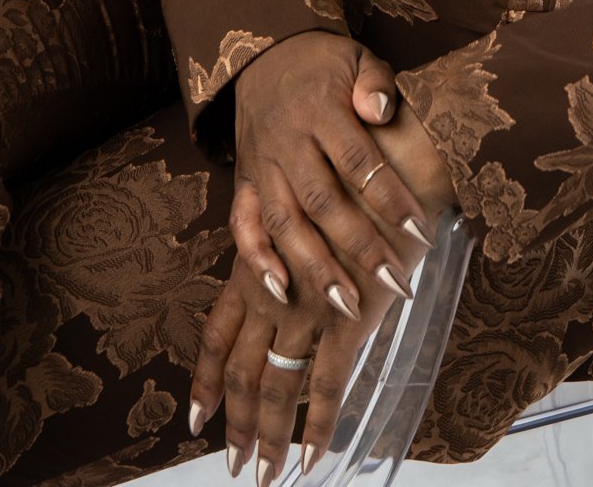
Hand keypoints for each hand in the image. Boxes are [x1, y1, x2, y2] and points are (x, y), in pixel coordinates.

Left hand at [192, 99, 455, 478]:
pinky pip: (327, 377)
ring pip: (278, 384)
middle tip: (238, 469)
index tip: (197, 417)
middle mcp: (276, 286)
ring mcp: (310, 301)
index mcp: (265, 259)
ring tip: (268, 476)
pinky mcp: (348, 310)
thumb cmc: (361, 163)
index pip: (224, 329)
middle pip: (247, 369)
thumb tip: (296, 276)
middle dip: (241, 423)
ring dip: (272, 434)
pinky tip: (316, 454)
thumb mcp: (320, 200)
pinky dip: (320, 420)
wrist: (395, 139)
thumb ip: (309, 239)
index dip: (209, 374)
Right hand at [228, 36, 423, 314]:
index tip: (419, 231)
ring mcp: (263, 166)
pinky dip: (256, 260)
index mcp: (320, 109)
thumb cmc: (324, 63)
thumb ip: (375, 81)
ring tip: (348, 306)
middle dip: (359, 248)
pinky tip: (280, 292)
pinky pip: (243, 225)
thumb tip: (382, 111)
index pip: (357, 160)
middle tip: (395, 282)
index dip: (388, 197)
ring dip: (314, 268)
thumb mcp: (356, 57)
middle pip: (323, 202)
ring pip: (284, 224)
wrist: (264, 54)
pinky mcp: (245, 182)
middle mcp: (288, 143)